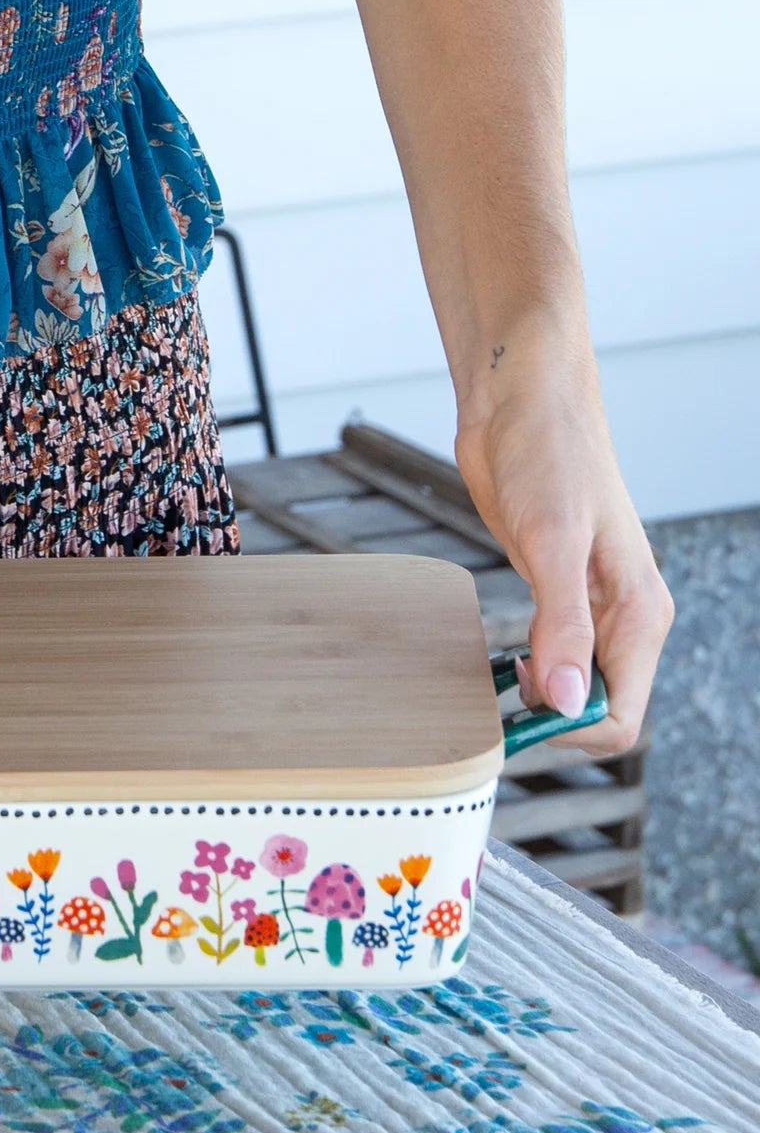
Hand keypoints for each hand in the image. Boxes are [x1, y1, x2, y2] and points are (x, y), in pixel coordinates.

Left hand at [455, 348, 672, 755]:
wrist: (521, 401)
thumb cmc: (547, 453)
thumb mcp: (552, 542)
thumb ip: (564, 627)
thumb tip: (569, 700)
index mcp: (638, 615)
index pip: (620, 716)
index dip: (569, 731)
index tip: (518, 715)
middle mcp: (622, 620)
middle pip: (598, 711)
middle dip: (550, 722)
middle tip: (496, 703)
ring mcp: (590, 610)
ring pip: (575, 689)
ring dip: (537, 702)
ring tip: (494, 686)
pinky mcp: (556, 594)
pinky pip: (552, 660)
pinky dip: (526, 675)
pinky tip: (498, 664)